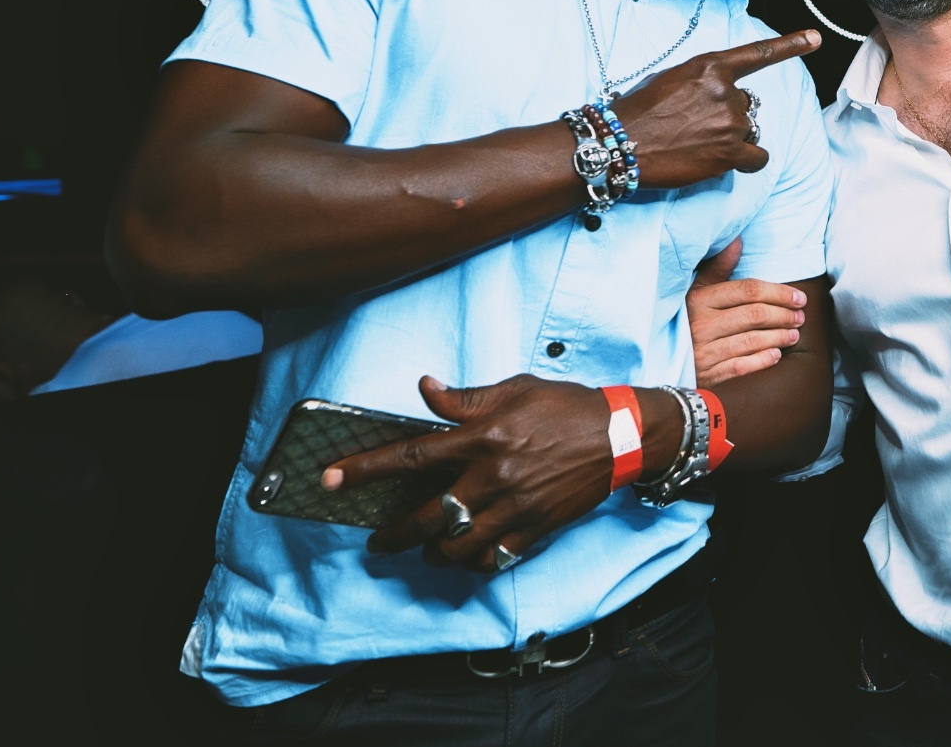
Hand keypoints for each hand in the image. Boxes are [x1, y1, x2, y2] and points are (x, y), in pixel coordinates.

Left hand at [322, 374, 673, 571]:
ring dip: (434, 552)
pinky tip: (466, 556)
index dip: (364, 470)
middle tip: (378, 540)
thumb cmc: (566, 406)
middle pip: (427, 516)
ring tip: (426, 549)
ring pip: (457, 546)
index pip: (411, 457)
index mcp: (483, 437)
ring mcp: (515, 507)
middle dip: (394, 533)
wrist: (621, 434)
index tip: (329, 480)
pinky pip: (493, 559)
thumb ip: (464, 399)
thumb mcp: (515, 388)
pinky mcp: (535, 528)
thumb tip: (423, 388)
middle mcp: (494, 476)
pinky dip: (474, 562)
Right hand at [610, 30, 820, 188]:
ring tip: (695, 143)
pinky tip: (721, 160)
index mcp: (710, 66)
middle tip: (693, 126)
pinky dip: (745, 160)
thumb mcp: (671, 79)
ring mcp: (730, 122)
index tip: (815, 38)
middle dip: (726, 115)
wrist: (620, 143)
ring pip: (747, 129)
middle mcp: (725, 91)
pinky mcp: (730, 152)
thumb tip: (723, 96)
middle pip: (745, 104)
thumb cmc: (638, 111)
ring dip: (729, 138)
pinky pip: (756, 156)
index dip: (790, 45)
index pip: (757, 54)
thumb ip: (704, 82)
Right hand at [687, 239, 806, 385]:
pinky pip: (742, 367)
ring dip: (778, 336)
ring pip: (752, 340)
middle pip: (754, 315)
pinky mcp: (707, 376)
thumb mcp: (696, 291)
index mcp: (699, 300)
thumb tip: (737, 240)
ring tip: (793, 334)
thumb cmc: (687, 320)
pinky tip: (776, 355)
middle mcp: (700, 325)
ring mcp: (703, 352)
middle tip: (800, 317)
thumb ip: (718, 268)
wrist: (663, 360)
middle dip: (783, 315)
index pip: (748, 291)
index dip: (778, 292)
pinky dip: (763, 360)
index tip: (798, 297)